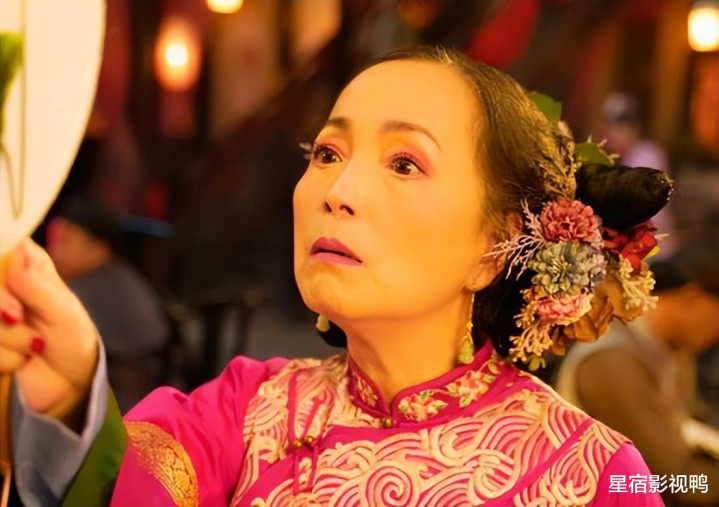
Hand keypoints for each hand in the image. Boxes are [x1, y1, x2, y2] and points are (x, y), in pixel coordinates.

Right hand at [0, 239, 97, 419]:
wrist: (69, 383)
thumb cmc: (72, 338)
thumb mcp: (64, 311)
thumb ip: (38, 286)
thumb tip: (17, 259)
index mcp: (23, 262)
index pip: (2, 244)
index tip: (11, 289)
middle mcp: (1, 282)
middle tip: (18, 317)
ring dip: (9, 337)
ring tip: (34, 345)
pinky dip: (2, 358)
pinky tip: (20, 360)